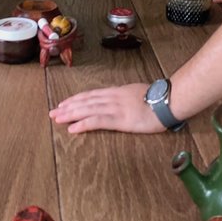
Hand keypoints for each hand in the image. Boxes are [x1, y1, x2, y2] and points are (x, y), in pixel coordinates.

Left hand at [49, 83, 164, 134]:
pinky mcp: (120, 119)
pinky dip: (83, 124)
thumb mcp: (138, 93)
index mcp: (117, 92)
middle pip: (85, 101)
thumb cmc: (158, 99)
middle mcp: (112, 97)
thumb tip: (121, 100)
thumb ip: (126, 96)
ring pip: (87, 109)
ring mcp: (115, 108)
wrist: (168, 100)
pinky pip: (97, 121)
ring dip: (71, 114)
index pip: (91, 95)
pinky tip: (73, 128)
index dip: (76, 99)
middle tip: (53, 112)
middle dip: (68, 107)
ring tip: (57, 119)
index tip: (64, 103)